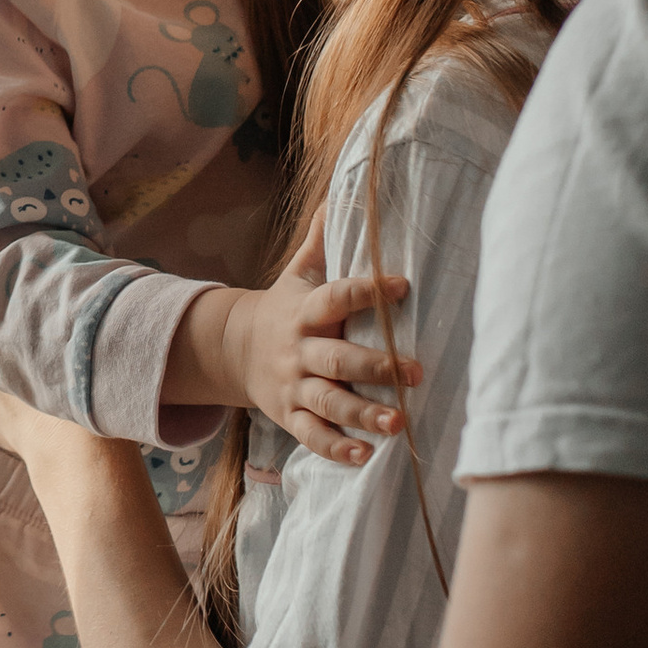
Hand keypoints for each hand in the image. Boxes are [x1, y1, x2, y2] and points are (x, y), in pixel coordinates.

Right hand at [231, 221, 419, 467]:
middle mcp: (299, 351)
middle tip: (415, 373)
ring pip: (328, 403)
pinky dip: (336, 449)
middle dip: (375, 368)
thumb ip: (325, 238)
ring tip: (398, 423)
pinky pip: (312, 437)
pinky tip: (365, 456)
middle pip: (337, 360)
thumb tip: (346, 191)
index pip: (337, 298)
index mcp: (305, 311)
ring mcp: (293, 386)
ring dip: (362, 414)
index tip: (403, 286)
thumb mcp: (299, 271)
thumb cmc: (285, 307)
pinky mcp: (290, 416)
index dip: (368, 291)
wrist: (232, 349)